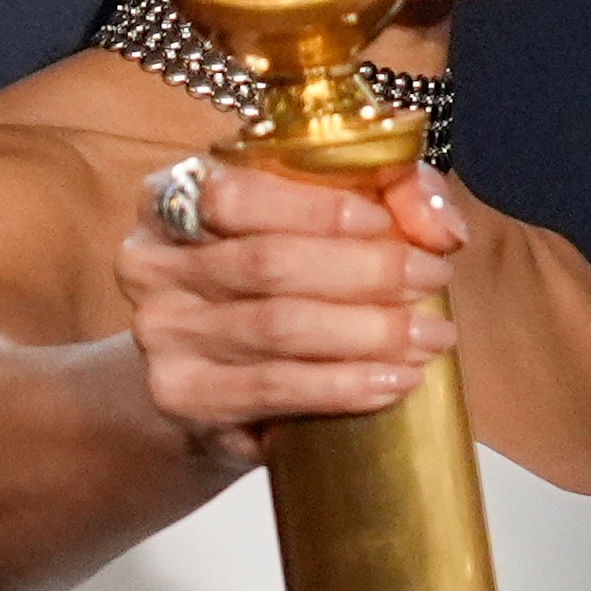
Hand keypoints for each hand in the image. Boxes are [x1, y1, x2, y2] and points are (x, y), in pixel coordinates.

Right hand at [107, 157, 466, 461]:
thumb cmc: (271, 281)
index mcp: (172, 197)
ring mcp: (161, 334)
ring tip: (429, 336)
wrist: (207, 377)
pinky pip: (276, 388)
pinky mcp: (182, 397)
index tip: (386, 222)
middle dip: (367, 271)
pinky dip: (344, 385)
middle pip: (270, 264)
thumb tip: (440, 224)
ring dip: (370, 333)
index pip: (238, 194)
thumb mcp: (317, 219)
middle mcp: (151, 263)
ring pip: (279, 328)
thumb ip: (386, 193)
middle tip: (432, 280)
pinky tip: (393, 381)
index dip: (319, 208)